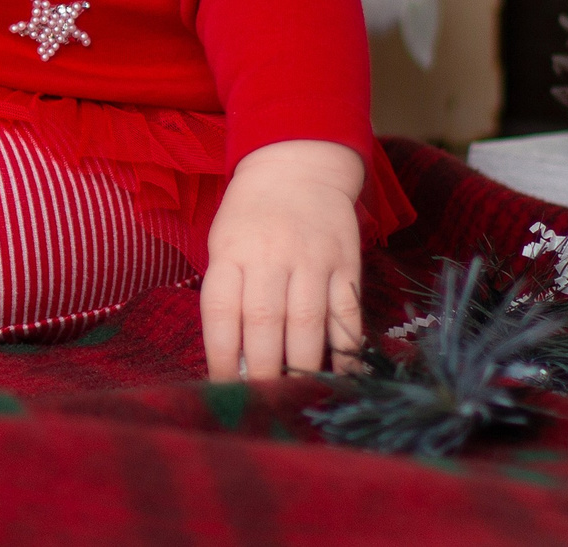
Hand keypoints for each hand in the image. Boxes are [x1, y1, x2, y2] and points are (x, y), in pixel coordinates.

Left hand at [200, 139, 365, 379]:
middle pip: (264, 322)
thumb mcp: (224, 241)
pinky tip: (339, 374)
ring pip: (307, 322)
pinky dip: (345, 349)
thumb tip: (236, 359)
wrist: (297, 165)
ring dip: (300, 365)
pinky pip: (347, 313)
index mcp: (231, 251)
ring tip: (293, 394)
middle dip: (262, 370)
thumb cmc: (251, 215)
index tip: (224, 388)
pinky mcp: (346, 263)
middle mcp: (271, 255)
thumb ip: (228, 292)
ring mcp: (312, 259)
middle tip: (261, 402)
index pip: (220, 311)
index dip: (221, 356)